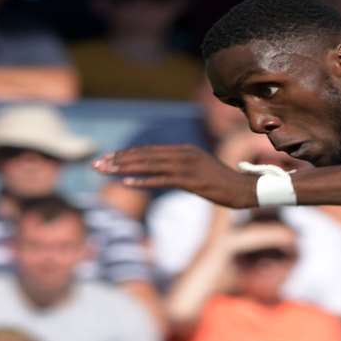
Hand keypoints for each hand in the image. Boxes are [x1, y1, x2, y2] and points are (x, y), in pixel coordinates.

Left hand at [95, 145, 258, 207]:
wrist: (244, 190)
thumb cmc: (222, 185)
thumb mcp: (197, 172)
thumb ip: (178, 170)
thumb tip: (160, 175)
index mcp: (183, 150)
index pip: (147, 151)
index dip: (125, 154)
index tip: (107, 159)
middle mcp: (183, 153)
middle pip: (144, 155)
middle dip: (118, 159)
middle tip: (96, 164)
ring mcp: (187, 166)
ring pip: (149, 165)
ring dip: (124, 168)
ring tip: (105, 171)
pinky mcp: (191, 180)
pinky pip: (162, 180)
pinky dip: (144, 180)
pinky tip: (127, 182)